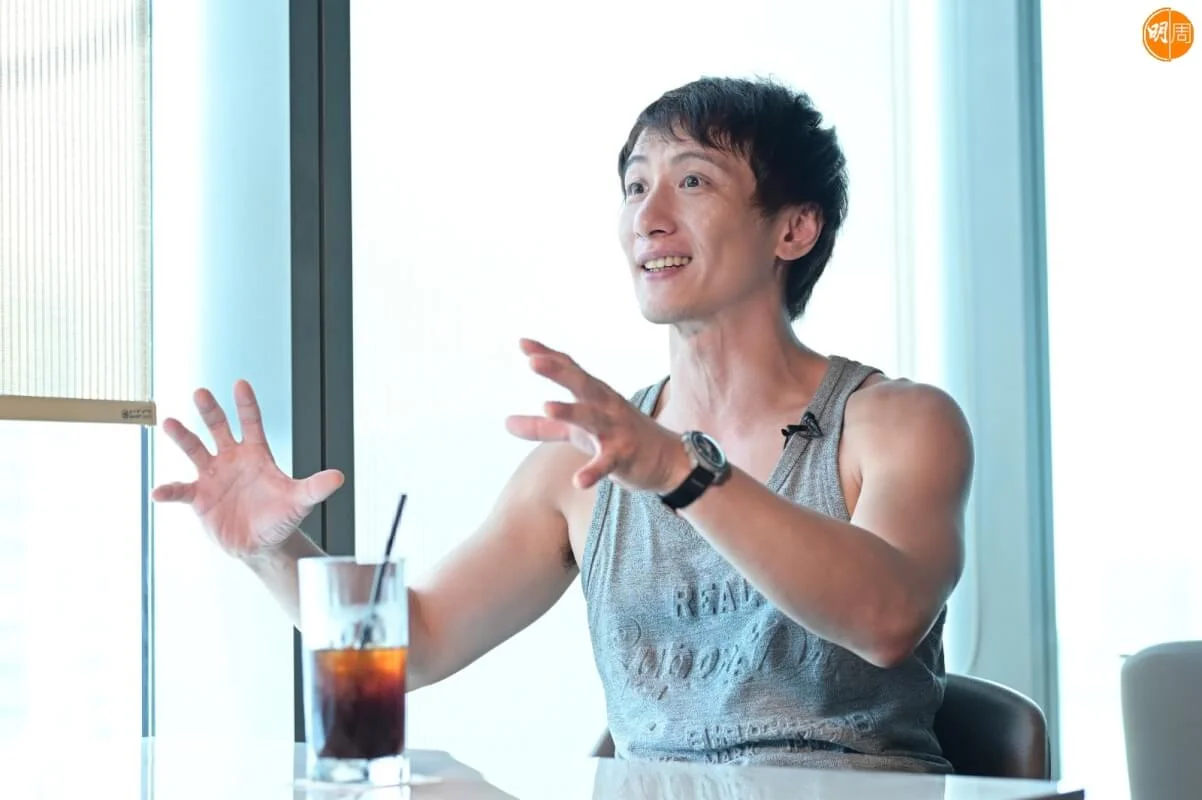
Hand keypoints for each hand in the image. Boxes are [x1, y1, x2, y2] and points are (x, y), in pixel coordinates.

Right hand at [151, 380, 343, 557]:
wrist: (262, 543)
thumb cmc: (281, 516)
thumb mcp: (299, 501)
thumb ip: (315, 487)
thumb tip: (339, 477)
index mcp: (256, 454)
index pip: (252, 423)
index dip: (246, 404)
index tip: (240, 383)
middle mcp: (232, 459)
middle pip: (219, 429)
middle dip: (211, 411)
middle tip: (201, 392)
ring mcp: (213, 476)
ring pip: (195, 450)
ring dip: (183, 437)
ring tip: (169, 422)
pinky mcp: (199, 498)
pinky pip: (181, 491)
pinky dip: (169, 491)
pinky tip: (159, 492)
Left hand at [505, 339, 688, 491]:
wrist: (667, 460)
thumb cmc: (616, 438)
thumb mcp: (576, 432)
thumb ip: (542, 427)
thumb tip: (505, 422)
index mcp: (595, 395)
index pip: (570, 369)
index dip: (548, 357)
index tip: (523, 344)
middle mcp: (606, 406)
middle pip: (581, 384)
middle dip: (559, 372)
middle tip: (533, 362)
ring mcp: (616, 430)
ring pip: (592, 418)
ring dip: (571, 411)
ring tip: (546, 406)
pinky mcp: (625, 456)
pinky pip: (607, 463)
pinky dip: (594, 471)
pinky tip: (579, 481)